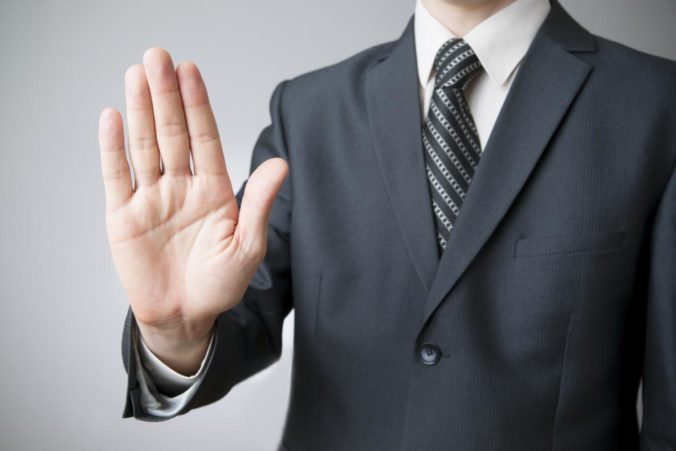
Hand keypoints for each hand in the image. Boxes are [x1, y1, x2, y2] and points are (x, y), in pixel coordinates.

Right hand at [98, 48, 287, 373]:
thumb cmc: (219, 284)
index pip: (204, 138)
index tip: (191, 71)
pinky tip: (113, 118)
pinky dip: (113, 148)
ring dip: (140, 111)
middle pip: (172, 133)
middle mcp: (182, 186)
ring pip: (144, 146)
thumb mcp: (246, 246)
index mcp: (214, 190)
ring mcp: (152, 198)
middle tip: (159, 57)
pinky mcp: (124, 216)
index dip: (197, 105)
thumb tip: (281, 164)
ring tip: (137, 75)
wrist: (185, 317)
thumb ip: (258, 204)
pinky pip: (118, 176)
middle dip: (166, 96)